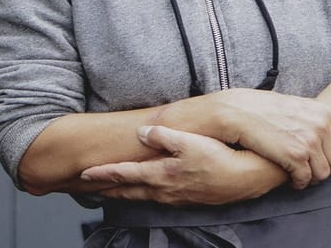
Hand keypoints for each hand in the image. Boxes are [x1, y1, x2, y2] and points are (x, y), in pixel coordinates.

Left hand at [80, 125, 284, 205]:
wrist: (245, 179)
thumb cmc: (219, 158)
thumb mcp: (190, 141)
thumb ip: (164, 135)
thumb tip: (142, 131)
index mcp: (160, 174)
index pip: (124, 174)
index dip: (103, 173)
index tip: (84, 173)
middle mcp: (164, 190)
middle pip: (128, 190)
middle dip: (108, 188)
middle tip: (90, 187)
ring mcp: (176, 197)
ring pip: (142, 196)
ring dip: (124, 193)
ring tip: (111, 190)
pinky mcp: (187, 199)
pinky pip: (156, 198)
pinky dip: (142, 195)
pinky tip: (146, 192)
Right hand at [202, 88, 330, 188]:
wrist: (240, 111)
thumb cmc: (266, 109)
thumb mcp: (298, 107)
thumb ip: (316, 120)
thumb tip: (328, 136)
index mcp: (325, 111)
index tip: (330, 160)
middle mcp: (322, 125)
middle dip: (324, 168)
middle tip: (309, 170)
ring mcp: (310, 140)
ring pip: (323, 173)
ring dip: (311, 178)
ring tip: (299, 175)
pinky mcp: (295, 155)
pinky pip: (306, 179)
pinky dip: (299, 183)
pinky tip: (291, 179)